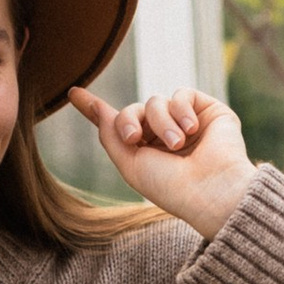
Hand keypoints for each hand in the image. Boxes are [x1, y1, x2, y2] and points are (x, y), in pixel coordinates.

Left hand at [66, 83, 257, 241]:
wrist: (211, 190)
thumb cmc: (171, 187)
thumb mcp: (130, 164)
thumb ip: (110, 134)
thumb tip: (95, 106)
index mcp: (146, 153)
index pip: (118, 125)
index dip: (95, 109)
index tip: (73, 93)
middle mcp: (165, 136)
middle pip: (134, 110)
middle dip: (129, 121)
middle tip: (134, 138)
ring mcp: (187, 123)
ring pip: (157, 102)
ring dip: (161, 122)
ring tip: (176, 145)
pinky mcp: (208, 111)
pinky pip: (182, 94)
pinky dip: (181, 110)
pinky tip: (191, 131)